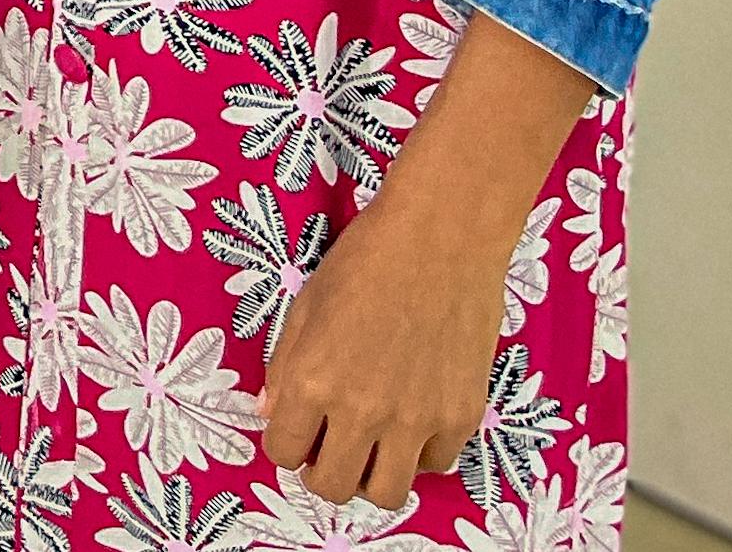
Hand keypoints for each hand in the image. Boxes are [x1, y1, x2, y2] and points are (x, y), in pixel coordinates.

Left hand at [260, 186, 513, 511]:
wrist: (441, 237)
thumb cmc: (366, 259)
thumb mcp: (306, 306)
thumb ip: (284, 368)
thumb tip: (272, 413)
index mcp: (311, 380)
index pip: (282, 453)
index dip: (286, 444)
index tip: (297, 432)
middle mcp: (360, 411)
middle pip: (333, 487)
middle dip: (323, 472)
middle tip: (330, 447)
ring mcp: (414, 420)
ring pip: (386, 494)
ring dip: (372, 475)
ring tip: (372, 444)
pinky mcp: (460, 417)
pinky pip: (435, 465)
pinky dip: (420, 453)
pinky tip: (413, 420)